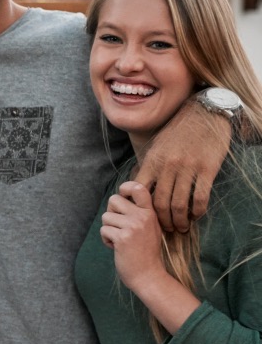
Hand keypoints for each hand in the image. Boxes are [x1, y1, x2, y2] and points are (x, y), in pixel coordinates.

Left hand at [99, 182, 166, 293]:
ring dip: (108, 229)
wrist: (149, 275)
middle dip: (111, 212)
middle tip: (118, 226)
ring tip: (119, 240)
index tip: (122, 195)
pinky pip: (104, 230)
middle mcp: (143, 216)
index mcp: (150, 212)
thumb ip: (138, 213)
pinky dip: (106, 239)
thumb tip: (119, 197)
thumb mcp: (149, 228)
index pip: (138, 187)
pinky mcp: (122, 237)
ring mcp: (133, 226)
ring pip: (106, 216)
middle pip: (114, 199)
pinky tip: (116, 247)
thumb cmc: (145, 252)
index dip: (125, 187)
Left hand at [136, 100, 230, 232]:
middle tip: (166, 231)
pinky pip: (200, 197)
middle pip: (160, 203)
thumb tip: (137, 187)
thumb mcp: (156, 146)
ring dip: (180, 220)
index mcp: (152, 161)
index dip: (140, 209)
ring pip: (179, 204)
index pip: (140, 192)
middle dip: (162, 221)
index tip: (143, 218)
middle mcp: (167, 166)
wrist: (203, 113)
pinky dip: (198, 211)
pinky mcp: (207, 169)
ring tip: (181, 228)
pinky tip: (197, 216)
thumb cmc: (177, 131)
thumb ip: (148, 167)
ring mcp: (187, 168)